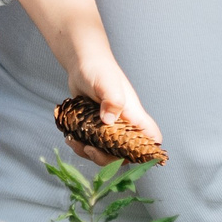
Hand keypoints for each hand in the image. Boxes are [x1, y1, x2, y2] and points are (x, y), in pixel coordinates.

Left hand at [62, 47, 161, 164]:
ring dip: (89, 153)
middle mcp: (123, 124)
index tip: (128, 156)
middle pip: (124, 153)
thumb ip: (112, 99)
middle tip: (89, 149)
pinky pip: (90, 144)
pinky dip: (80, 145)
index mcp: (133, 116)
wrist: (82, 64)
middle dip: (106, 158)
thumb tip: (108, 121)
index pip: (151, 137)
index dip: (147, 151)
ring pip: (105, 152)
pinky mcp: (94, 127)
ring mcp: (108, 127)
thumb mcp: (106, 82)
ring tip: (74, 142)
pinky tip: (70, 137)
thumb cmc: (99, 69)